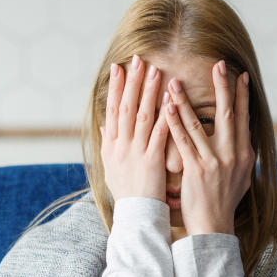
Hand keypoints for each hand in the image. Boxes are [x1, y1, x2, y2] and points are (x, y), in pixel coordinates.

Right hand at [99, 54, 170, 202]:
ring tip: (155, 70)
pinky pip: (159, 134)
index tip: (118, 68)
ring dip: (148, 92)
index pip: (112, 111)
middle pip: (126, 108)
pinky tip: (171, 100)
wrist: (135, 218)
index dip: (115, 88)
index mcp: (110, 147)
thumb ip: (109, 145)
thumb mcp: (111, 169)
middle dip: (132, 82)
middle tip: (138, 59)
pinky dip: (165, 115)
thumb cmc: (127, 194)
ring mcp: (135, 153)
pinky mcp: (151, 161)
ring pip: (142, 116)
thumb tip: (105, 127)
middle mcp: (120, 146)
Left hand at [164, 61, 253, 235]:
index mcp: (245, 155)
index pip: (244, 118)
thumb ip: (241, 157)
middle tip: (218, 65)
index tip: (240, 75)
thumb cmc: (224, 203)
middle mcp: (233, 155)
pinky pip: (183, 140)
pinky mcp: (197, 170)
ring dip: (186, 101)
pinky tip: (167, 107)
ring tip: (175, 82)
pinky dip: (174, 121)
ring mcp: (215, 162)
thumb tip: (244, 141)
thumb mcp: (241, 178)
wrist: (214, 227)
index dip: (242, 96)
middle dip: (223, 88)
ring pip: (199, 124)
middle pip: (228, 114)